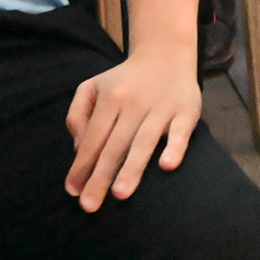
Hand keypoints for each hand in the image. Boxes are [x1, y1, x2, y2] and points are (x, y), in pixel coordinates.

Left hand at [64, 49, 201, 211]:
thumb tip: (78, 148)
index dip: (82, 165)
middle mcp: (134, 102)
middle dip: (101, 176)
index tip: (73, 191)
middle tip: (89, 205)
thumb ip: (78, 113)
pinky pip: (180, 132)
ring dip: (131, 168)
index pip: (93, 137)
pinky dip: (174, 148)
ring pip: (143, 141)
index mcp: (110, 96)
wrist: (166, 54)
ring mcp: (161, 107)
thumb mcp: (93, 86)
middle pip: (115, 144)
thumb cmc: (124, 80)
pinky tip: (166, 166)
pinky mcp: (186, 111)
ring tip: (119, 193)